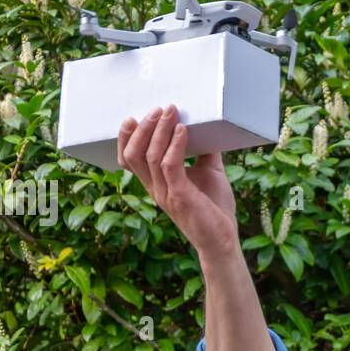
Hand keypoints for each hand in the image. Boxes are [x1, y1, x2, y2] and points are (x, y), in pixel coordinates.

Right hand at [118, 104, 238, 258]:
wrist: (223, 240)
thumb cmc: (215, 209)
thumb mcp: (209, 173)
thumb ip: (204, 152)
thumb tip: (209, 128)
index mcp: (156, 184)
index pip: (129, 160)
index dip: (126, 138)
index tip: (134, 117)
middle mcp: (156, 188)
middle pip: (133, 155)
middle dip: (143, 129)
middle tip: (158, 110)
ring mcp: (166, 193)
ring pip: (150, 157)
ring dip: (159, 131)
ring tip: (170, 113)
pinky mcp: (181, 196)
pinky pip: (171, 165)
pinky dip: (175, 144)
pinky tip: (183, 130)